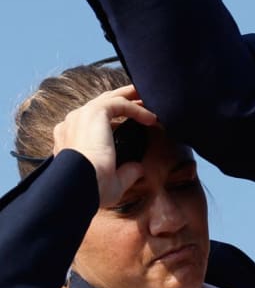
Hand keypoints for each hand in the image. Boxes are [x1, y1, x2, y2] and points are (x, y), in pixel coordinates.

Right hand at [52, 85, 157, 207]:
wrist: (79, 186)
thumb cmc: (90, 189)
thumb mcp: (110, 182)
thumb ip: (125, 173)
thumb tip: (138, 168)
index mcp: (68, 139)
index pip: (91, 121)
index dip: (114, 119)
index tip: (134, 123)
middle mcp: (72, 124)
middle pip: (102, 104)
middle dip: (124, 100)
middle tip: (144, 100)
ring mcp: (81, 116)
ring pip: (111, 98)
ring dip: (132, 98)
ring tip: (150, 100)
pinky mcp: (94, 112)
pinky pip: (120, 104)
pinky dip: (138, 109)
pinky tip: (152, 119)